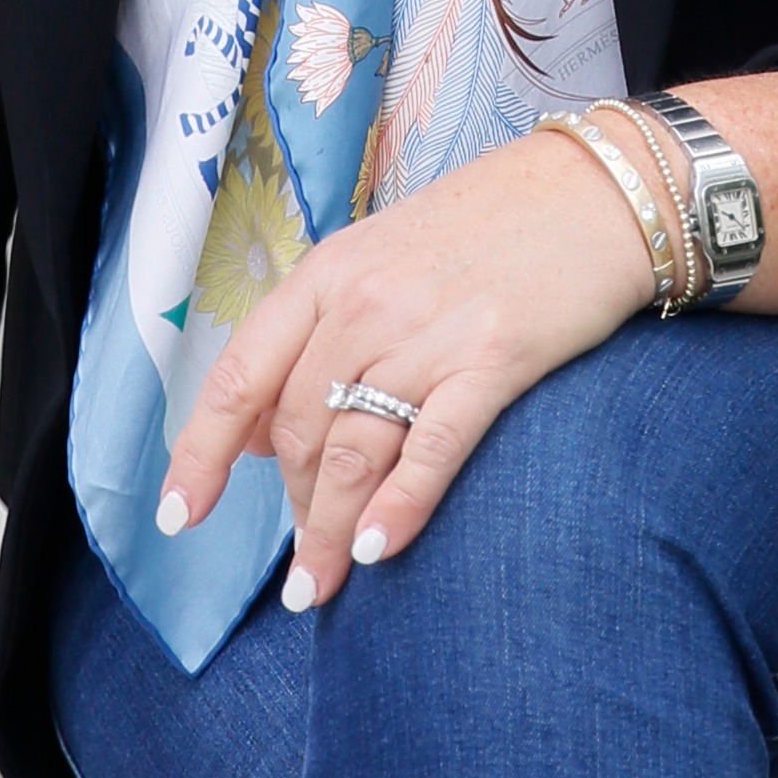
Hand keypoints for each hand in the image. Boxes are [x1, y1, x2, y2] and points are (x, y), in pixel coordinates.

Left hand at [160, 124, 657, 611]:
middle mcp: (366, 302)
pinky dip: (399, 505)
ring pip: (352, 452)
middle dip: (291, 508)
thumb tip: (249, 431)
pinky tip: (376, 549)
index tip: (180, 516)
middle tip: (305, 561)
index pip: (240, 375)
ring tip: (321, 587)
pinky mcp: (495, 359)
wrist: (597, 190)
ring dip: (327, 532)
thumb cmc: (491, 227)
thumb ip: (315, 334)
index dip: (201, 453)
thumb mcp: (380, 257)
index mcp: (329, 273)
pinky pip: (431, 447)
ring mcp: (429, 330)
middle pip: (297, 429)